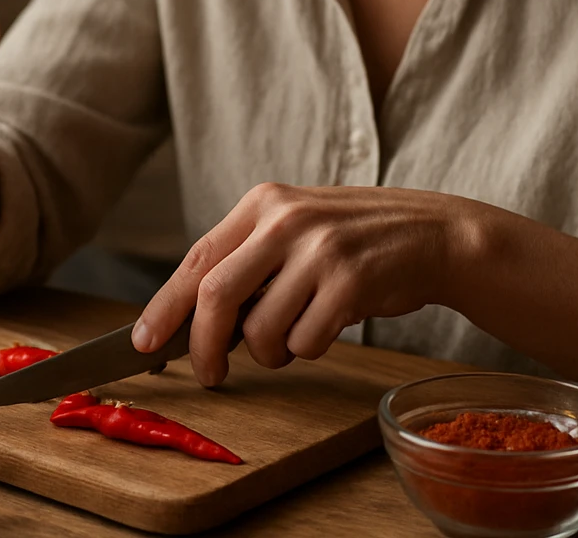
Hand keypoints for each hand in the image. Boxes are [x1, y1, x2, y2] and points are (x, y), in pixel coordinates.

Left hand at [132, 184, 481, 386]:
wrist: (434, 234)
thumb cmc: (355, 241)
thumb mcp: (295, 229)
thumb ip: (248, 261)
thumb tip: (189, 320)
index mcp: (262, 204)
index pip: (198, 260)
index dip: (165, 306)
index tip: (143, 342)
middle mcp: (285, 220)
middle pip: (216, 296)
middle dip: (204, 347)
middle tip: (210, 374)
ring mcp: (319, 250)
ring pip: (262, 330)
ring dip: (272, 352)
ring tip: (296, 334)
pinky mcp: (351, 282)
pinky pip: (306, 342)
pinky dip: (310, 348)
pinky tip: (331, 324)